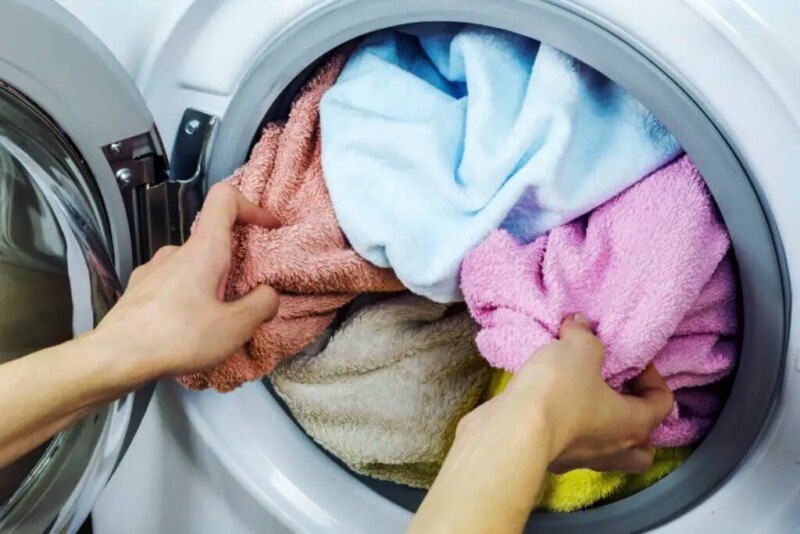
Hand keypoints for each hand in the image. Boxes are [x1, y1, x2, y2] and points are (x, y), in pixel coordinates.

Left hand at [91, 183, 280, 379]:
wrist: (113, 358)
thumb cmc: (177, 337)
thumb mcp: (235, 327)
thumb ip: (261, 305)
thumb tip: (268, 294)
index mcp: (203, 250)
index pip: (224, 199)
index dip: (251, 206)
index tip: (267, 229)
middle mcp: (176, 251)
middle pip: (213, 240)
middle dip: (235, 263)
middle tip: (247, 296)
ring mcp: (153, 269)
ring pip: (192, 265)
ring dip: (210, 284)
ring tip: (216, 320)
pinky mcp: (139, 289)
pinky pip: (172, 283)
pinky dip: (188, 297)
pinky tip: (186, 328)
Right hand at [491, 314, 673, 473]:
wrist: (514, 430)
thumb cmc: (559, 391)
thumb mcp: (579, 349)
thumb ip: (585, 334)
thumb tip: (580, 324)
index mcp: (634, 423)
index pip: (662, 401)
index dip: (651, 375)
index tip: (628, 359)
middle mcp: (615, 449)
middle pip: (643, 446)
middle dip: (636, 422)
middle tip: (618, 397)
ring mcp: (584, 460)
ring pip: (608, 452)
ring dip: (603, 431)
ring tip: (586, 405)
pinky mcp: (554, 462)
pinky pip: (572, 448)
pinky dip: (569, 431)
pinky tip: (553, 410)